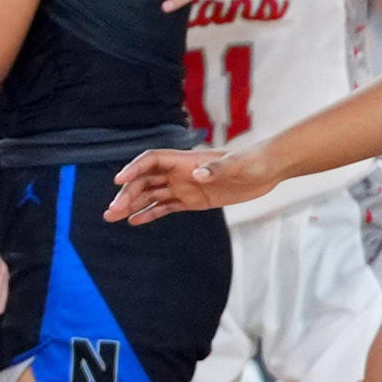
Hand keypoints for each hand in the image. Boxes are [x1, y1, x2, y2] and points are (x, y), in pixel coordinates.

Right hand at [108, 141, 272, 225]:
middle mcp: (180, 173)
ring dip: (132, 204)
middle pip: (145, 181)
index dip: (133, 169)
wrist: (269, 169)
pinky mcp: (193, 201)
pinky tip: (135, 221)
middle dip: (127, 194)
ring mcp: (185, 187)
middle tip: (112, 211)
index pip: (151, 161)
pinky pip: (166, 207)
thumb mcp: (239, 164)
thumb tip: (196, 174)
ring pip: (151, 195)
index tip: (119, 181)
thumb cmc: (254, 161)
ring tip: (113, 217)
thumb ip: (217, 169)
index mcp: (186, 160)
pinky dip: (149, 214)